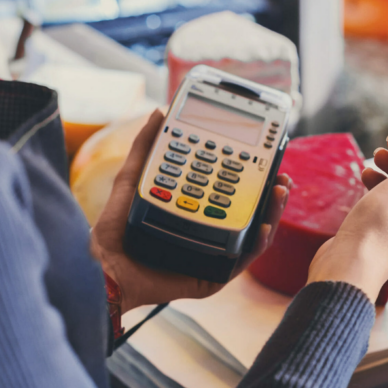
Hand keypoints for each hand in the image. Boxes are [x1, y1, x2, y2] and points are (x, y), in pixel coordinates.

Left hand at [91, 110, 290, 311]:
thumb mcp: (133, 178)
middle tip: (281, 176)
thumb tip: (160, 113)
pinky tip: (264, 227)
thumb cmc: (116, 229)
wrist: (106, 267)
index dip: (254, 175)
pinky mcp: (215, 275)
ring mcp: (215, 253)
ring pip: (255, 233)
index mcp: (197, 209)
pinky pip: (244, 259)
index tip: (268, 157)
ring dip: (273, 213)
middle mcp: (210, 230)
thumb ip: (146, 146)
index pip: (234, 190)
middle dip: (272, 193)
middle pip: (251, 210)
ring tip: (279, 193)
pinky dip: (258, 244)